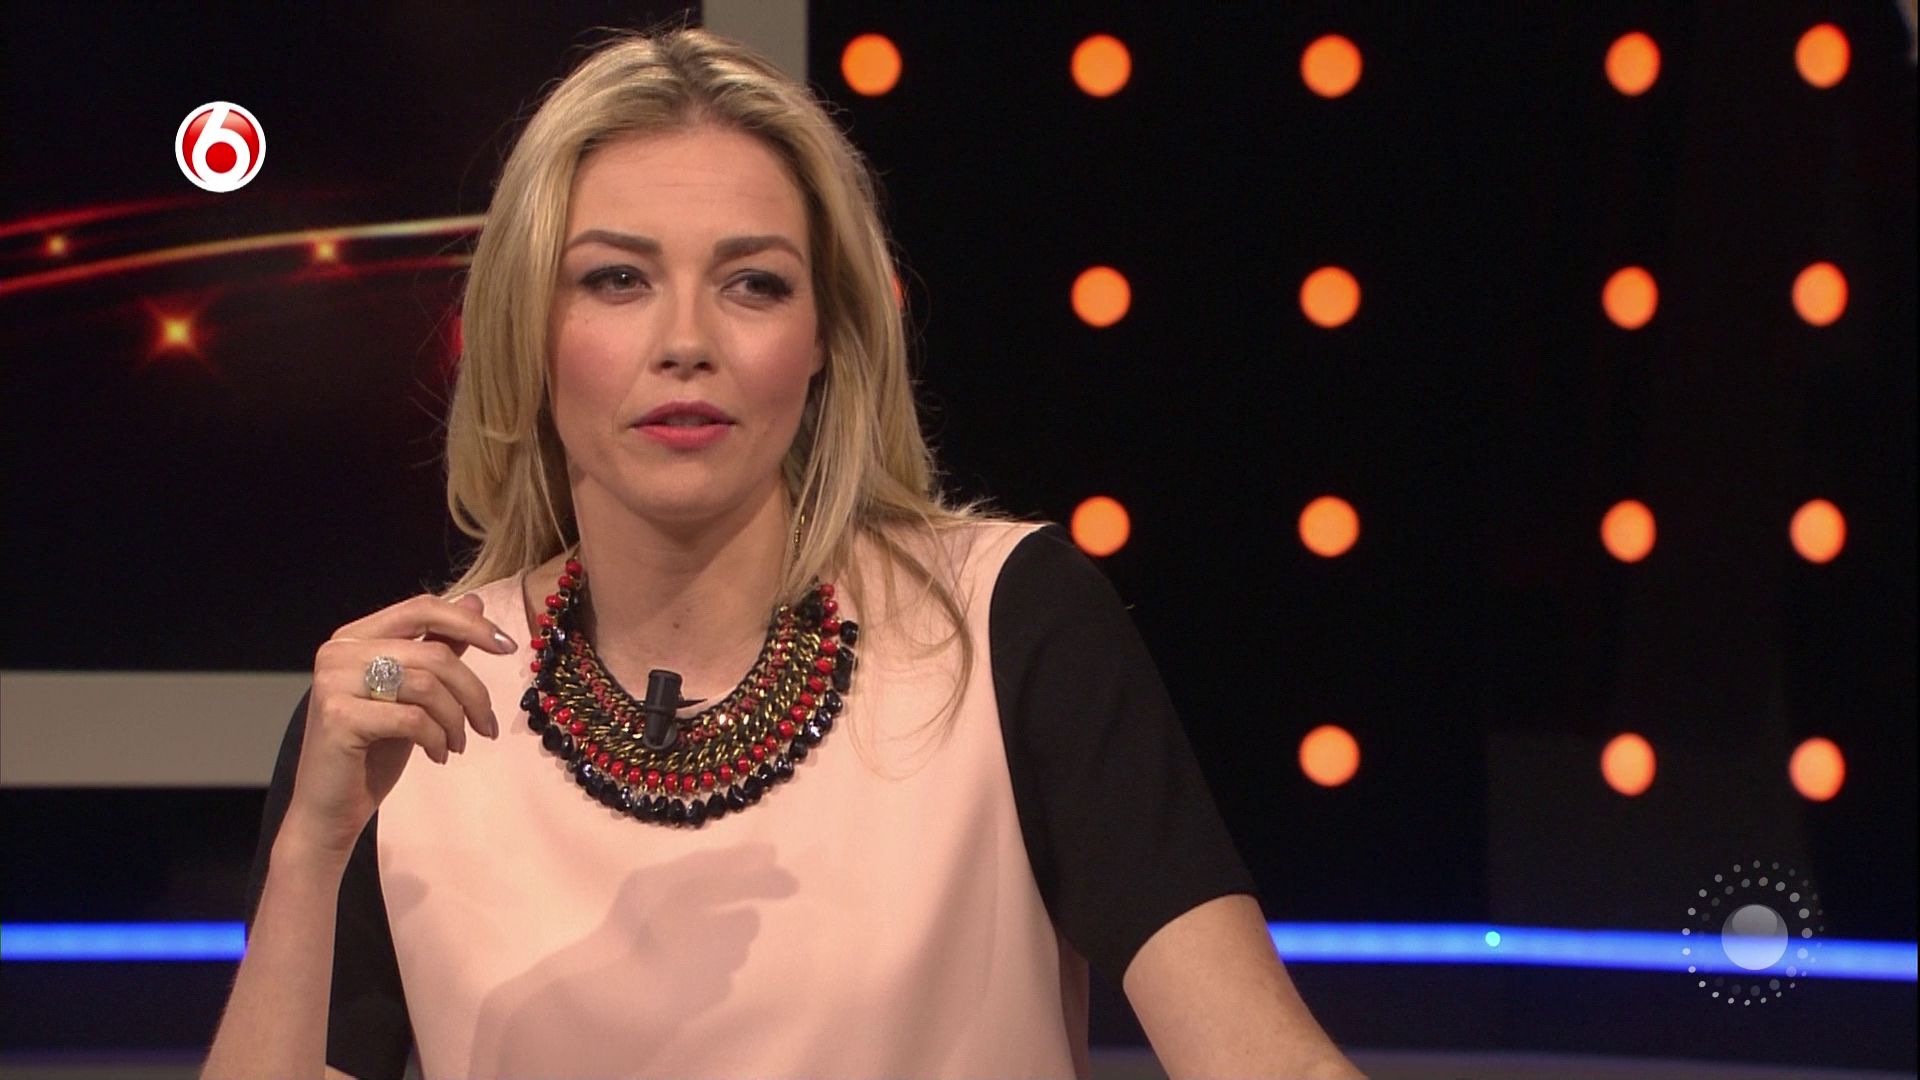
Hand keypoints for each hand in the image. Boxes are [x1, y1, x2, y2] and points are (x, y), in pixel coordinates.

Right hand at [279, 592, 517, 858]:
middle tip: (489, 727)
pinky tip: (439, 755)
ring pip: (427, 685)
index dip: (470, 623)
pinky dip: (438, 738)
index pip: (422, 608)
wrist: (329, 809)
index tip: (508, 647)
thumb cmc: (373, 749)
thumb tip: (475, 602)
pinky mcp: (338, 717)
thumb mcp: (414, 694)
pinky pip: (412, 718)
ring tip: (459, 744)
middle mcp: (339, 651)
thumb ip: (438, 648)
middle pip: (433, 653)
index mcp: (354, 636)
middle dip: (473, 691)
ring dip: (457, 720)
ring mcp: (334, 682)